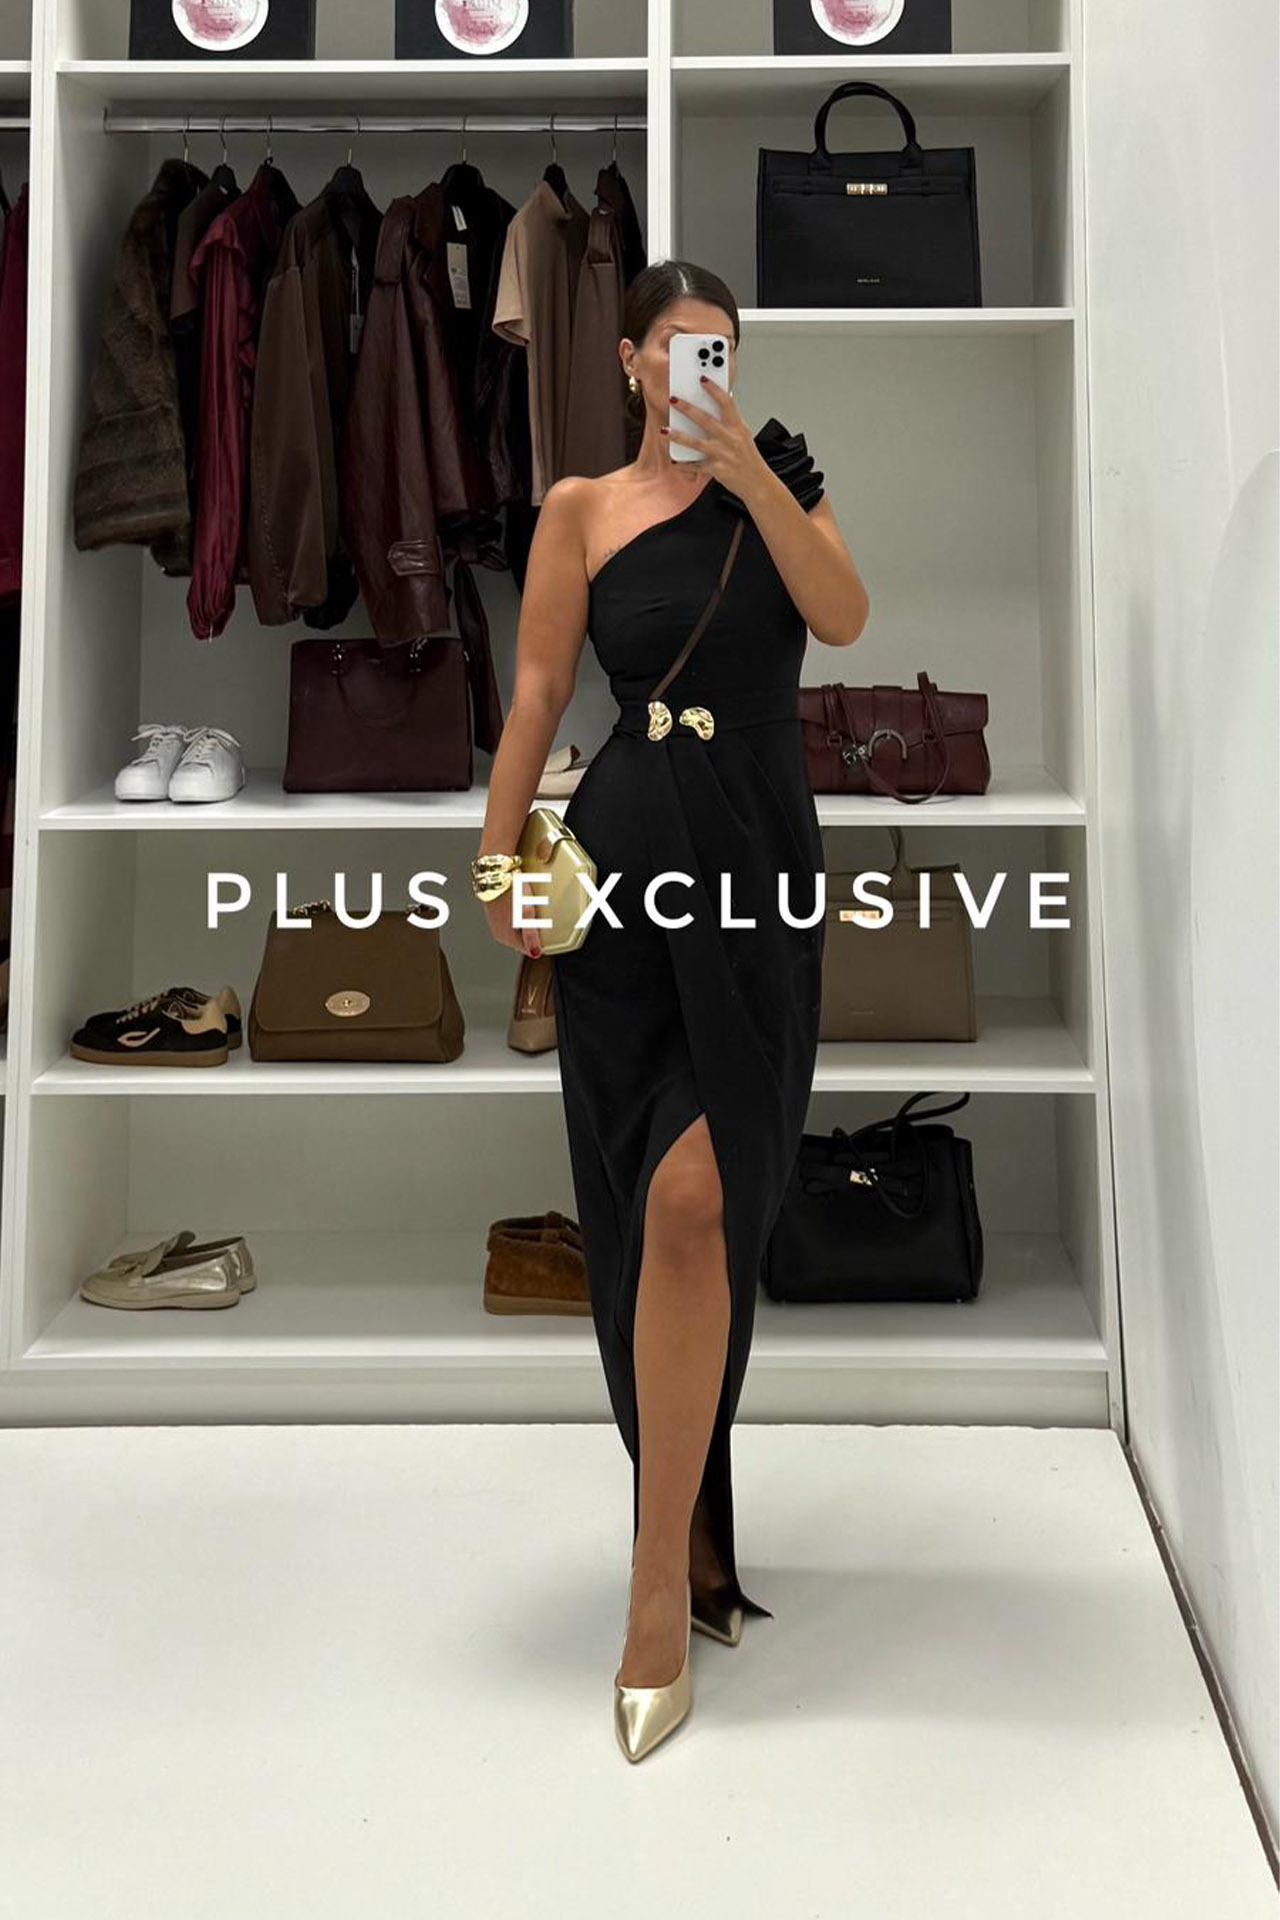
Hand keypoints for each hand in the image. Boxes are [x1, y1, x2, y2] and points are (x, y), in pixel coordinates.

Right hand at [483, 890, 542, 957]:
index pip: (527, 949)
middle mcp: (499, 931)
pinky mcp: (495, 910)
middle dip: (533, 930)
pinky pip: (512, 917)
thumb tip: (535, 953)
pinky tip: (522, 903)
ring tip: (532, 907)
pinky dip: (519, 913)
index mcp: (506, 936)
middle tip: (540, 917)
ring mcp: (496, 921)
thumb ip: (531, 936)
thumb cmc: (509, 892)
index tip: (547, 933)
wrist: (495, 873)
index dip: (540, 943)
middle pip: (523, 939)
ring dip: (526, 921)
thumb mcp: (525, 915)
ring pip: (518, 928)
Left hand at [663, 381, 769, 501]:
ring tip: (664, 431)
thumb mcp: (744, 435)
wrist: (757, 483)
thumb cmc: (749, 458)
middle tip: (673, 400)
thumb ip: (731, 420)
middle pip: (705, 419)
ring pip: (696, 442)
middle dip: (687, 408)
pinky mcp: (717, 469)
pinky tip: (674, 462)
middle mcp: (730, 439)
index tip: (702, 379)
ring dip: (678, 436)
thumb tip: (723, 401)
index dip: (714, 390)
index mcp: (738, 427)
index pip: (727, 403)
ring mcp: (723, 454)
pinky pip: (696, 466)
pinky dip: (684, 465)